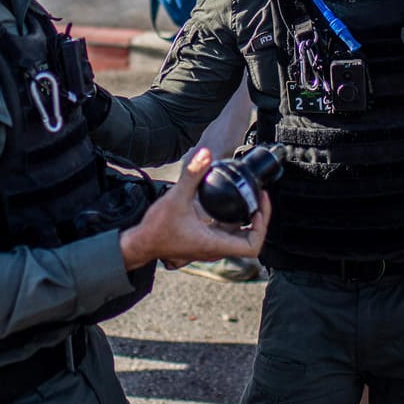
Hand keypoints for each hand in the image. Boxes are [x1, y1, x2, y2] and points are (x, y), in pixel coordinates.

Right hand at [119, 149, 267, 270]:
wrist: (141, 243)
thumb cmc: (156, 230)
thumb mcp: (176, 197)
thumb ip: (192, 174)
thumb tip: (205, 154)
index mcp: (214, 244)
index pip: (252, 246)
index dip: (262, 226)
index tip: (259, 206)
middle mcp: (215, 249)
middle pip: (250, 241)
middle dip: (259, 219)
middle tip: (259, 198)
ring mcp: (210, 247)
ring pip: (239, 238)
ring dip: (247, 221)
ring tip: (249, 200)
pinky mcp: (203, 242)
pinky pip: (227, 234)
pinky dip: (233, 222)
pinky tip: (228, 206)